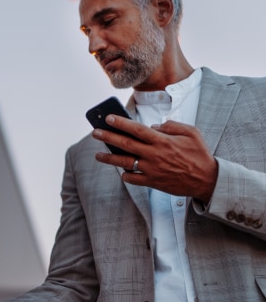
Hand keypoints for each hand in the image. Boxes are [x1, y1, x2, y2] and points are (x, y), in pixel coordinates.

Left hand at [93, 115, 217, 201]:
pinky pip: (133, 179)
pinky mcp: (152, 182)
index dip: (121, 123)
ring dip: (109, 158)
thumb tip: (155, 126)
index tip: (108, 118)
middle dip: (108, 137)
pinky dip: (125, 175)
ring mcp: (151, 170)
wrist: (207, 180)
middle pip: (125, 144)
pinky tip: (121, 171)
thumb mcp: (192, 132)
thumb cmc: (199, 154)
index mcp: (162, 141)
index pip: (137, 129)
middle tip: (95, 133)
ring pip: (124, 163)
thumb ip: (172, 126)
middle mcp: (154, 155)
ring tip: (98, 155)